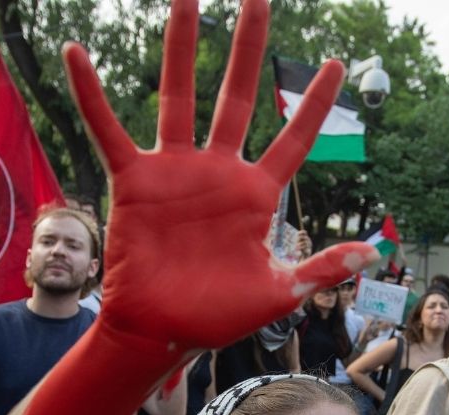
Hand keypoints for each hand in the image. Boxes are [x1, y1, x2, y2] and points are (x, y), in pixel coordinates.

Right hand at [60, 0, 376, 350]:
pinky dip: (92, 95)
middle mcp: (218, 173)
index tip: (335, 63)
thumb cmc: (219, 317)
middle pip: (239, 96)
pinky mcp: (135, 182)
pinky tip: (76, 54)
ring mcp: (176, 172)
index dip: (314, 104)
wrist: (162, 332)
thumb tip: (371, 252)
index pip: (293, 139)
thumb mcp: (279, 294)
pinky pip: (110, 130)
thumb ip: (321, 268)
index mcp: (257, 195)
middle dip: (250, 47)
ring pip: (179, 97)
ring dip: (182, 48)